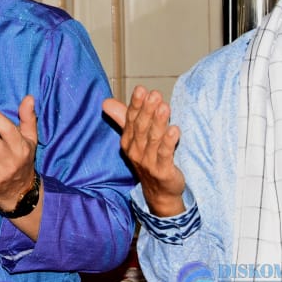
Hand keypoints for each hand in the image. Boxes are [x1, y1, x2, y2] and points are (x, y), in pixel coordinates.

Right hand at [103, 87, 186, 215]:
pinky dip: (168, 143)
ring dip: (159, 123)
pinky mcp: (162, 172)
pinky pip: (164, 155)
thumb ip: (124, 118)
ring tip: (165, 107)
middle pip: (141, 127)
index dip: (136, 104)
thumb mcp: (136, 138)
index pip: (131, 119)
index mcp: (128, 141)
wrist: (159, 192)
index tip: (141, 89)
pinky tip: (175, 131)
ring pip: (153, 139)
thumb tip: (106, 102)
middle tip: (154, 95)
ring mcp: (147, 162)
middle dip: (147, 110)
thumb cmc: (149, 160)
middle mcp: (135, 151)